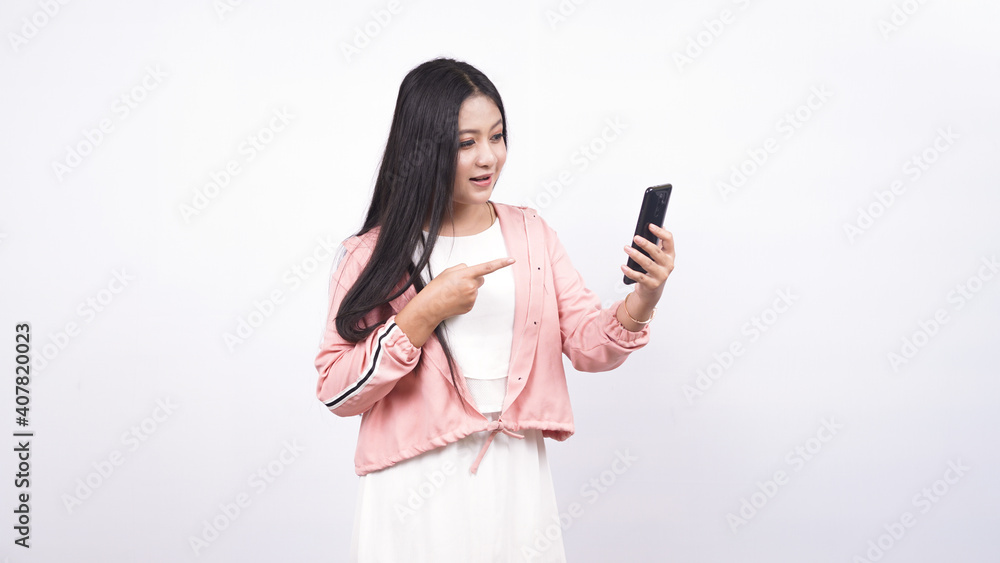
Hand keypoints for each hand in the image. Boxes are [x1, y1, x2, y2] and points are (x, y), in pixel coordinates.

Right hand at [395, 257, 514, 346]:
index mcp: (466, 275)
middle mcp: (471, 286)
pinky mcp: (470, 306)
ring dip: (467, 289)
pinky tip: (455, 299)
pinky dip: (465, 298)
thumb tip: (472, 271)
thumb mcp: (448, 271)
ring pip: (475, 289)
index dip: (501, 263)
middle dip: (473, 279)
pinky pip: (471, 298)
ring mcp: (472, 298)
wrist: (430, 306)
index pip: (487, 267)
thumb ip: (463, 268)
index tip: (512, 260)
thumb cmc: (437, 288)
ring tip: (453, 292)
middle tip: (458, 283)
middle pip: (481, 279)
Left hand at [620, 224, 674, 322]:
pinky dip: (630, 272)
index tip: (650, 226)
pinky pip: (639, 277)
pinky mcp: (652, 284)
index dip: (660, 232)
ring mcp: (661, 276)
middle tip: (635, 238)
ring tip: (627, 248)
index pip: (669, 240)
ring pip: (647, 264)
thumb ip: (658, 242)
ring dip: (636, 255)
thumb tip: (659, 225)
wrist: (652, 290)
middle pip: (657, 252)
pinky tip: (623, 266)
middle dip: (645, 244)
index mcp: (670, 254)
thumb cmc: (654, 269)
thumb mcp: (658, 256)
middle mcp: (668, 265)